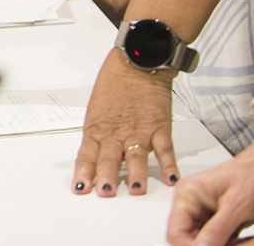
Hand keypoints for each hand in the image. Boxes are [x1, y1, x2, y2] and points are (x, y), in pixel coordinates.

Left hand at [72, 50, 177, 196]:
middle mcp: (116, 132)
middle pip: (109, 157)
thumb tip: (89, 156)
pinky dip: (170, 165)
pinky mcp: (159, 127)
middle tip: (104, 191)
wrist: (138, 60)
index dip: (84, 171)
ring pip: (136, 156)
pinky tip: (173, 179)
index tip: (80, 188)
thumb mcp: (96, 109)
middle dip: (106, 176)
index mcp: (97, 127)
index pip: (87, 154)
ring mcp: (139, 131)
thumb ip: (95, 135)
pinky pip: (165, 149)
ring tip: (136, 190)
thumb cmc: (115, 82)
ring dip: (136, 174)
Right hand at [167, 128, 253, 245]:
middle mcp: (192, 203)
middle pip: (187, 239)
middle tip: (232, 245)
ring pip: (202, 242)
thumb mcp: (238, 205)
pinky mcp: (219, 219)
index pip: (175, 232)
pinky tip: (242, 242)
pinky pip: (216, 240)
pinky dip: (228, 245)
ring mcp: (205, 212)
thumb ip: (217, 229)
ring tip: (240, 240)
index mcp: (188, 195)